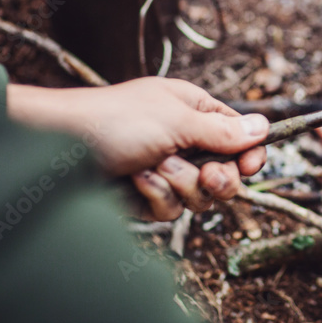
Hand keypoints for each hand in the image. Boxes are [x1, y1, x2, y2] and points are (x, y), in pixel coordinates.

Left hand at [8, 78, 269, 220]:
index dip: (249, 155)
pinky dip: (154, 196)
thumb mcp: (176, 120)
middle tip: (205, 174)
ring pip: (200, 197)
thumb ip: (223, 130)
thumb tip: (264, 126)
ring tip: (151, 166)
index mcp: (194, 112)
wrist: (57, 150)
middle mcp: (184, 141)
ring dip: (178, 184)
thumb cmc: (114, 121)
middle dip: (215, 177)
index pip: (241, 137)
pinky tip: (134, 181)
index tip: (247, 166)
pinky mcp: (146, 197)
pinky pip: (170, 210)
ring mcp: (166, 171)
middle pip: (227, 174)